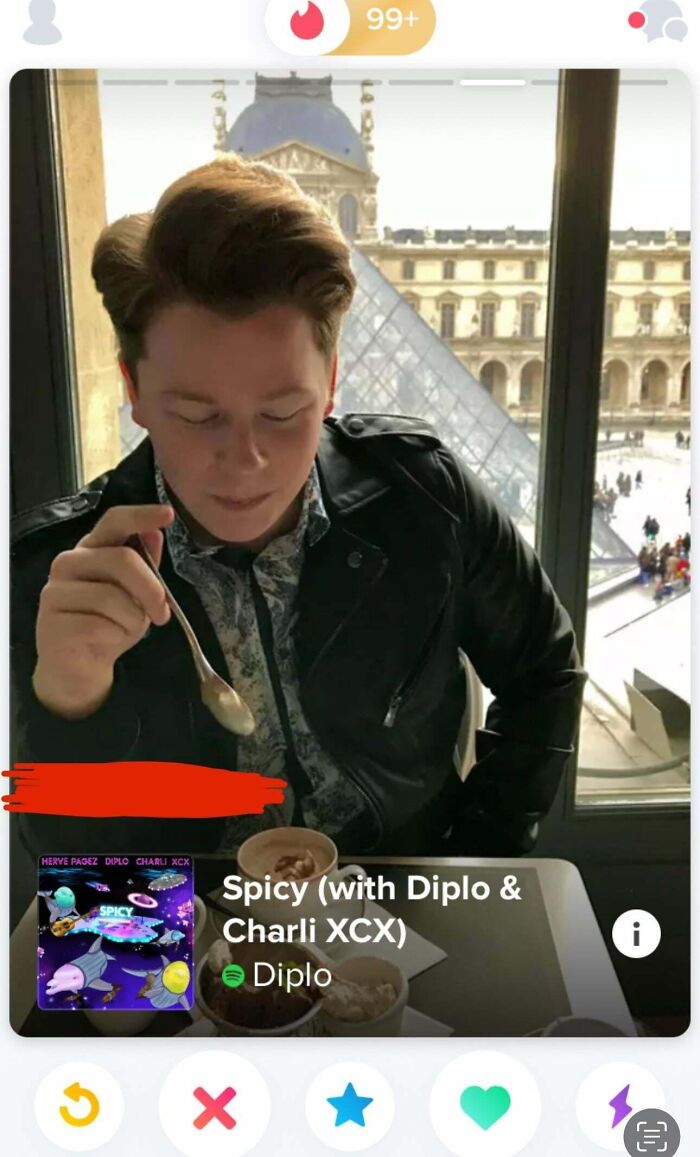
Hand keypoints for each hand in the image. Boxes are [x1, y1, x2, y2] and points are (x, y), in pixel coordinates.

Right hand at [32, 504, 174, 718]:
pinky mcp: (52, 621)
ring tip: (124, 630)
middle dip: (152, 590)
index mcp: (91, 549)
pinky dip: (114, 637)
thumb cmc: (109, 624)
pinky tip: (104, 642)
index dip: (141, 515)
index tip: (168, 514)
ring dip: (133, 620)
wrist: (78, 667)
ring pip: (113, 597)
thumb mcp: (135, 595)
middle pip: (122, 560)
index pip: (114, 521)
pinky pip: (99, 625)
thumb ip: (145, 567)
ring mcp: (56, 590)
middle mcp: (69, 562)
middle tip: (163, 615)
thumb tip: (156, 534)